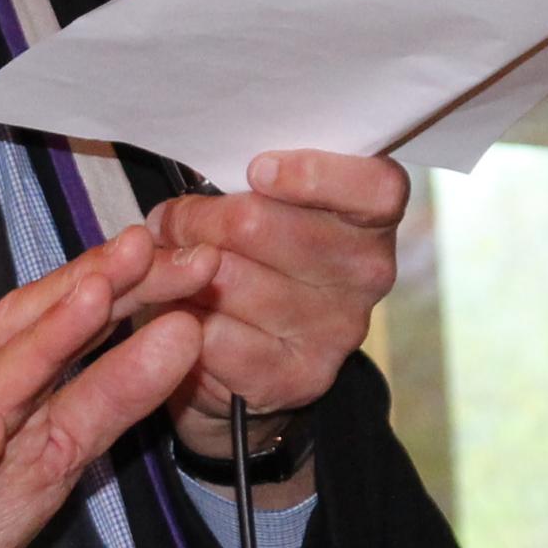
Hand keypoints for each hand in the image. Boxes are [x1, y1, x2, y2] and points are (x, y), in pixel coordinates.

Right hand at [0, 224, 212, 547]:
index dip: (116, 281)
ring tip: (90, 302)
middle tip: (153, 247)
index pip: (53, 318)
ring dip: (37, 346)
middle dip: (91, 289)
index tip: (184, 249)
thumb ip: (101, 402)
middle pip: (26, 337)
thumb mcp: (40, 460)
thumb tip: (174, 341)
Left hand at [146, 150, 407, 466]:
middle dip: (196, 220)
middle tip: (170, 223)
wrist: (249, 357)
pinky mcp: (298, 377)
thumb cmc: (255, 255)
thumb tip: (195, 193)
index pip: (376, 187)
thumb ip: (249, 183)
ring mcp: (336, 330)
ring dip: (180, 271)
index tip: (257, 170)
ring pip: (227, 279)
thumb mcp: (262, 204)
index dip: (313, 174)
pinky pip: (214, 335)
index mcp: (371, 217)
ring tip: (171, 269)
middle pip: (260, 225)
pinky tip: (183, 314)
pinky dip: (182, 319)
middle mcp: (367, 273)